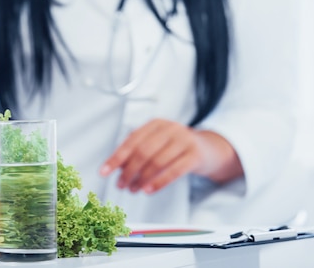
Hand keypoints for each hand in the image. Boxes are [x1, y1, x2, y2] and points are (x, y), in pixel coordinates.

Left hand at [99, 119, 242, 193]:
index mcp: (155, 124)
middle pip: (143, 151)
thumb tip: (117, 168)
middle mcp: (169, 128)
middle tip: (121, 185)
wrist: (209, 149)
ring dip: (142, 179)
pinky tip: (148, 190)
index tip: (104, 172)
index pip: (131, 141)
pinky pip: (174, 171)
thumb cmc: (176, 147)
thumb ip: (138, 152)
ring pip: (157, 162)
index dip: (116, 158)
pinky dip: (159, 182)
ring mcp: (184, 140)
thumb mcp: (157, 143)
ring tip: (133, 190)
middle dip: (128, 171)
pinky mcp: (195, 155)